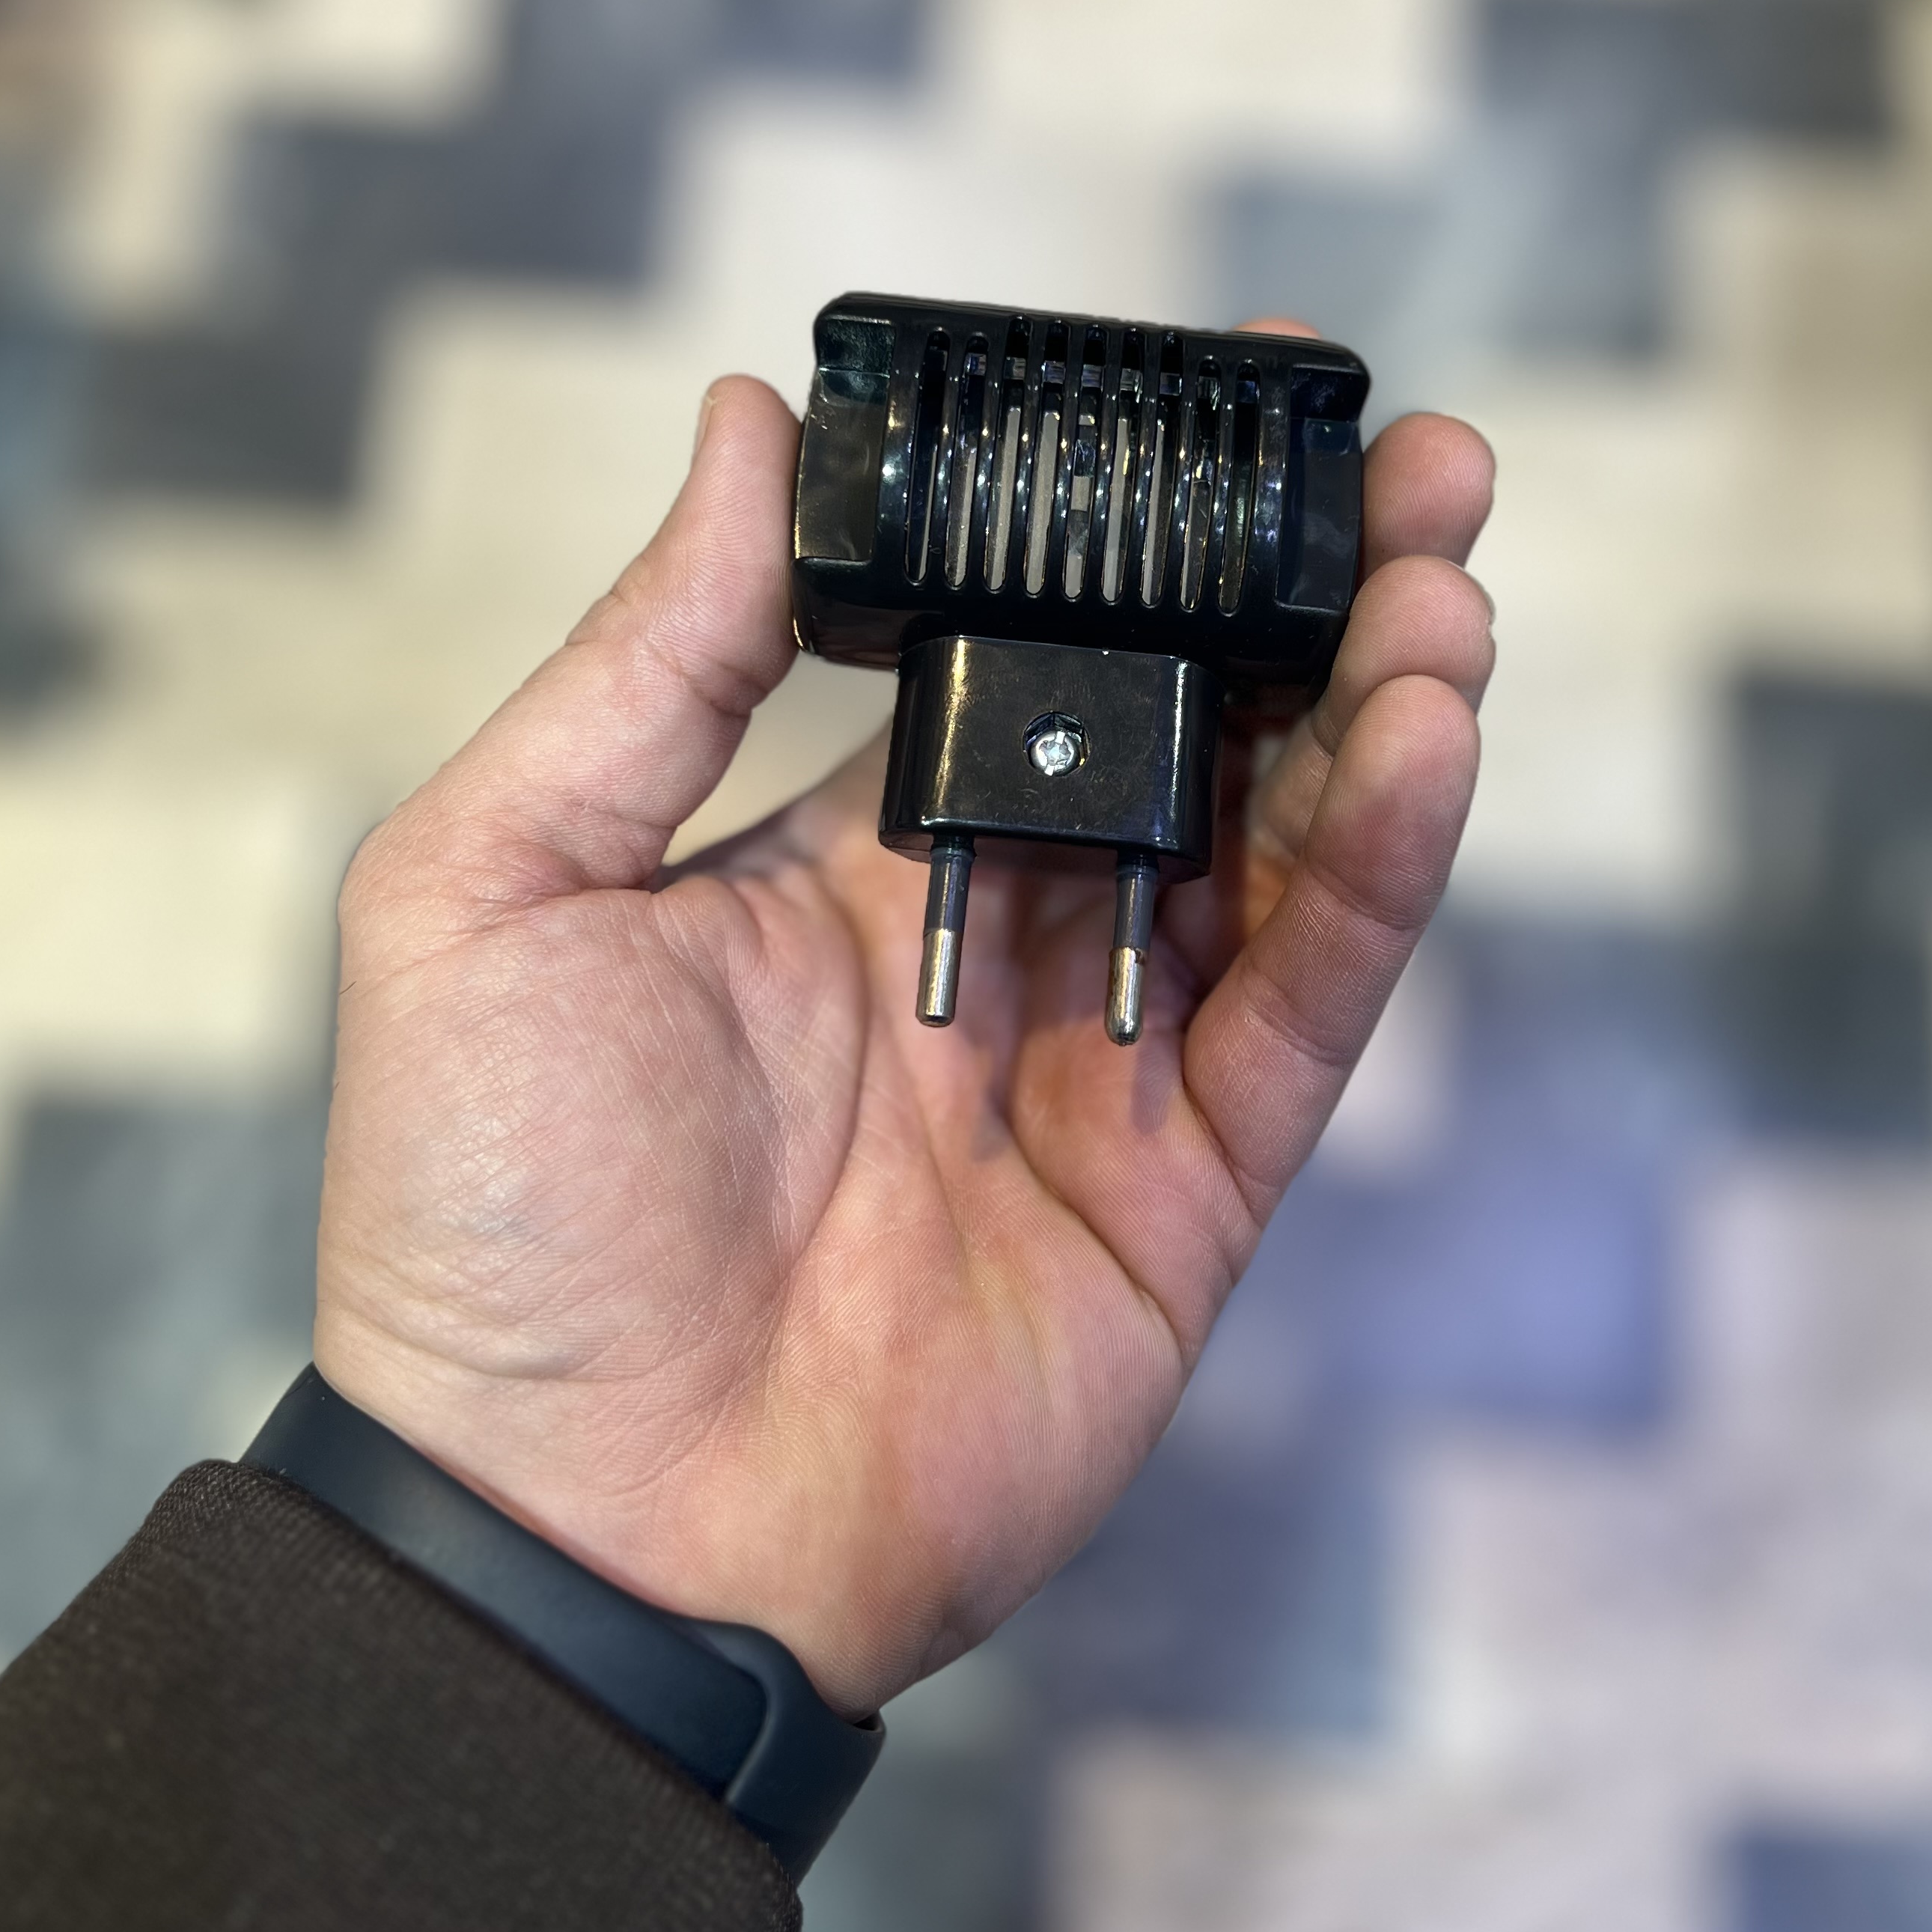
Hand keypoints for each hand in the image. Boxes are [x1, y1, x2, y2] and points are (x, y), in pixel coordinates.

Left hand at [314, 357, 1494, 1717]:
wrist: (573, 1533)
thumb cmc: (491, 1224)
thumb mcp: (498, 885)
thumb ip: (650, 656)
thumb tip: (749, 422)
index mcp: (841, 851)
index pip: (1025, 646)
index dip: (1131, 529)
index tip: (1225, 398)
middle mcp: (992, 937)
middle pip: (1194, 726)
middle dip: (1309, 589)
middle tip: (1413, 465)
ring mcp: (1101, 1065)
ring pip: (1284, 847)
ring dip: (1377, 705)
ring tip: (1440, 581)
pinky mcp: (1185, 1191)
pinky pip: (1304, 1003)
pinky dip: (1377, 872)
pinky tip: (1420, 743)